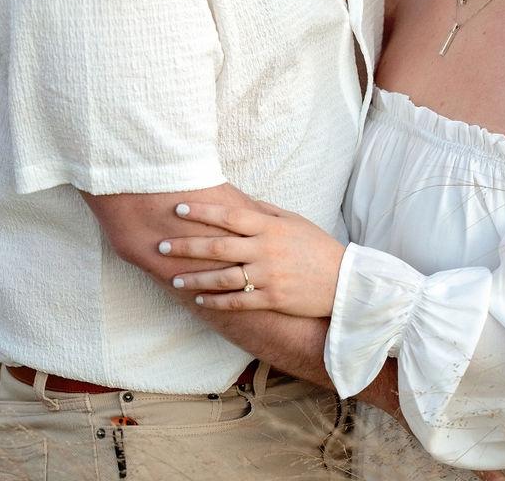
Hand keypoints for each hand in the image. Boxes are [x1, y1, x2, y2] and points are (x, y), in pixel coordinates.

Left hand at [157, 201, 344, 316]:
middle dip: (187, 246)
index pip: (229, 216)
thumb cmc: (316, 246)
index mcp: (269, 228)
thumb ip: (265, 212)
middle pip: (218, 246)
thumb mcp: (293, 221)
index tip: (178, 209)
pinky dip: (215, 300)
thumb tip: (239, 201)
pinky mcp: (271, 299)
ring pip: (223, 277)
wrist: (343, 281)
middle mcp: (265, 250)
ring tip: (172, 277)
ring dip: (195, 278)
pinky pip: (237, 301)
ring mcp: (268, 277)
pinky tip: (198, 298)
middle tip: (161, 245)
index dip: (202, 212)